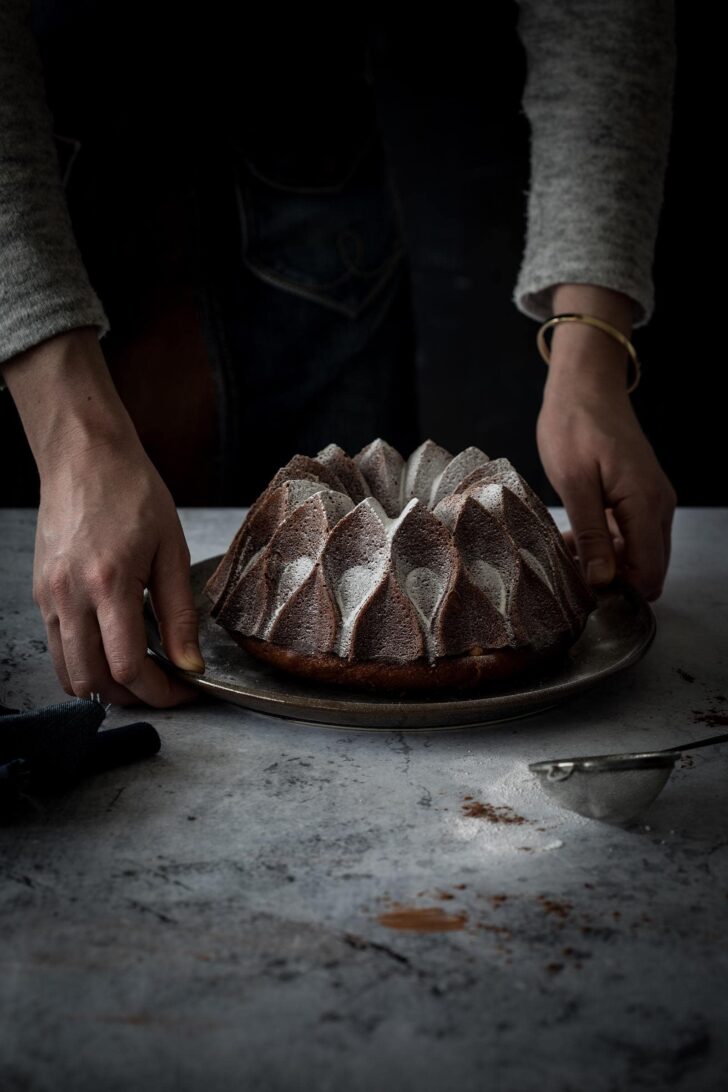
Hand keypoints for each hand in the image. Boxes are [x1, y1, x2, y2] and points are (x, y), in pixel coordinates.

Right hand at [2, 328, 203, 705]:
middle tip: (165, 688)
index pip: (129, 667)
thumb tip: (189, 663)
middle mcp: (71, 597)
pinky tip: (113, 651)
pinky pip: (57, 649)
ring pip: (70, 673)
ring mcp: (49, 598)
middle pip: (95, 681)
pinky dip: (84, 664)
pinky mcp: (41, 594)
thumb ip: (179, 614)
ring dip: (106, 686)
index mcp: (109, 584)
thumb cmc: (131, 492)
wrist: (84, 457)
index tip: (185, 691)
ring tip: (141, 674)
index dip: (160, 692)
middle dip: (134, 697)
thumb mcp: (171, 550)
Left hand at [537, 285, 676, 601]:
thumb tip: (602, 582)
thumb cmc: (574, 426)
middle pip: (647, 570)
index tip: (581, 592)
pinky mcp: (639, 496)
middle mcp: (658, 507)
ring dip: (606, 562)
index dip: (618, 593)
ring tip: (564, 554)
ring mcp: (652, 501)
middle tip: (568, 575)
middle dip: (611, 581)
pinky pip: (630, 534)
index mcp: (645, 505)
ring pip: (637, 554)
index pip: (649, 575)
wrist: (585, 385)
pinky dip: (606, 544)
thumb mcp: (574, 484)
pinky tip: (573, 539)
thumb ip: (591, 535)